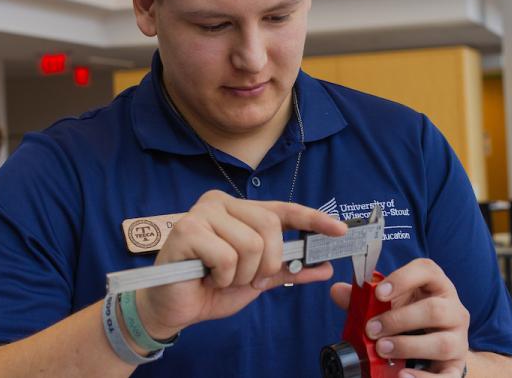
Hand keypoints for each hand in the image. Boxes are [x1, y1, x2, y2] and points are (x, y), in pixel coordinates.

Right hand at [136, 190, 346, 339]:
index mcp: (240, 209)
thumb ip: (287, 269)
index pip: (284, 209)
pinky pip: (227, 257)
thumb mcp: (257, 279)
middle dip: (267, 262)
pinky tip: (206, 276)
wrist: (172, 308)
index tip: (340, 231)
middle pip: (270, 227)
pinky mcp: (186, 229)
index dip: (314, 220)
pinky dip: (223, 277)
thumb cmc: (211, 287)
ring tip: (221, 277)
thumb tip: (323, 266)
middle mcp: (221, 202)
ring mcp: (202, 212)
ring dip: (242, 274)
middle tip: (249, 278)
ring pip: (251, 244)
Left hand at [330, 258, 468, 377]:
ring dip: (407, 347)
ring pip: (441, 342)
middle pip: (434, 309)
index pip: (427, 271)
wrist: (437, 346)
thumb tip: (338, 291)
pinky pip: (446, 376)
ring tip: (382, 349)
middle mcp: (453, 309)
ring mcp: (458, 339)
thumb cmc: (412, 317)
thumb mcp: (391, 304)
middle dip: (399, 320)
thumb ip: (364, 298)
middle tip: (372, 329)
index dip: (403, 278)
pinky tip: (402, 376)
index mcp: (436, 286)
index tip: (379, 292)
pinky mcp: (456, 366)